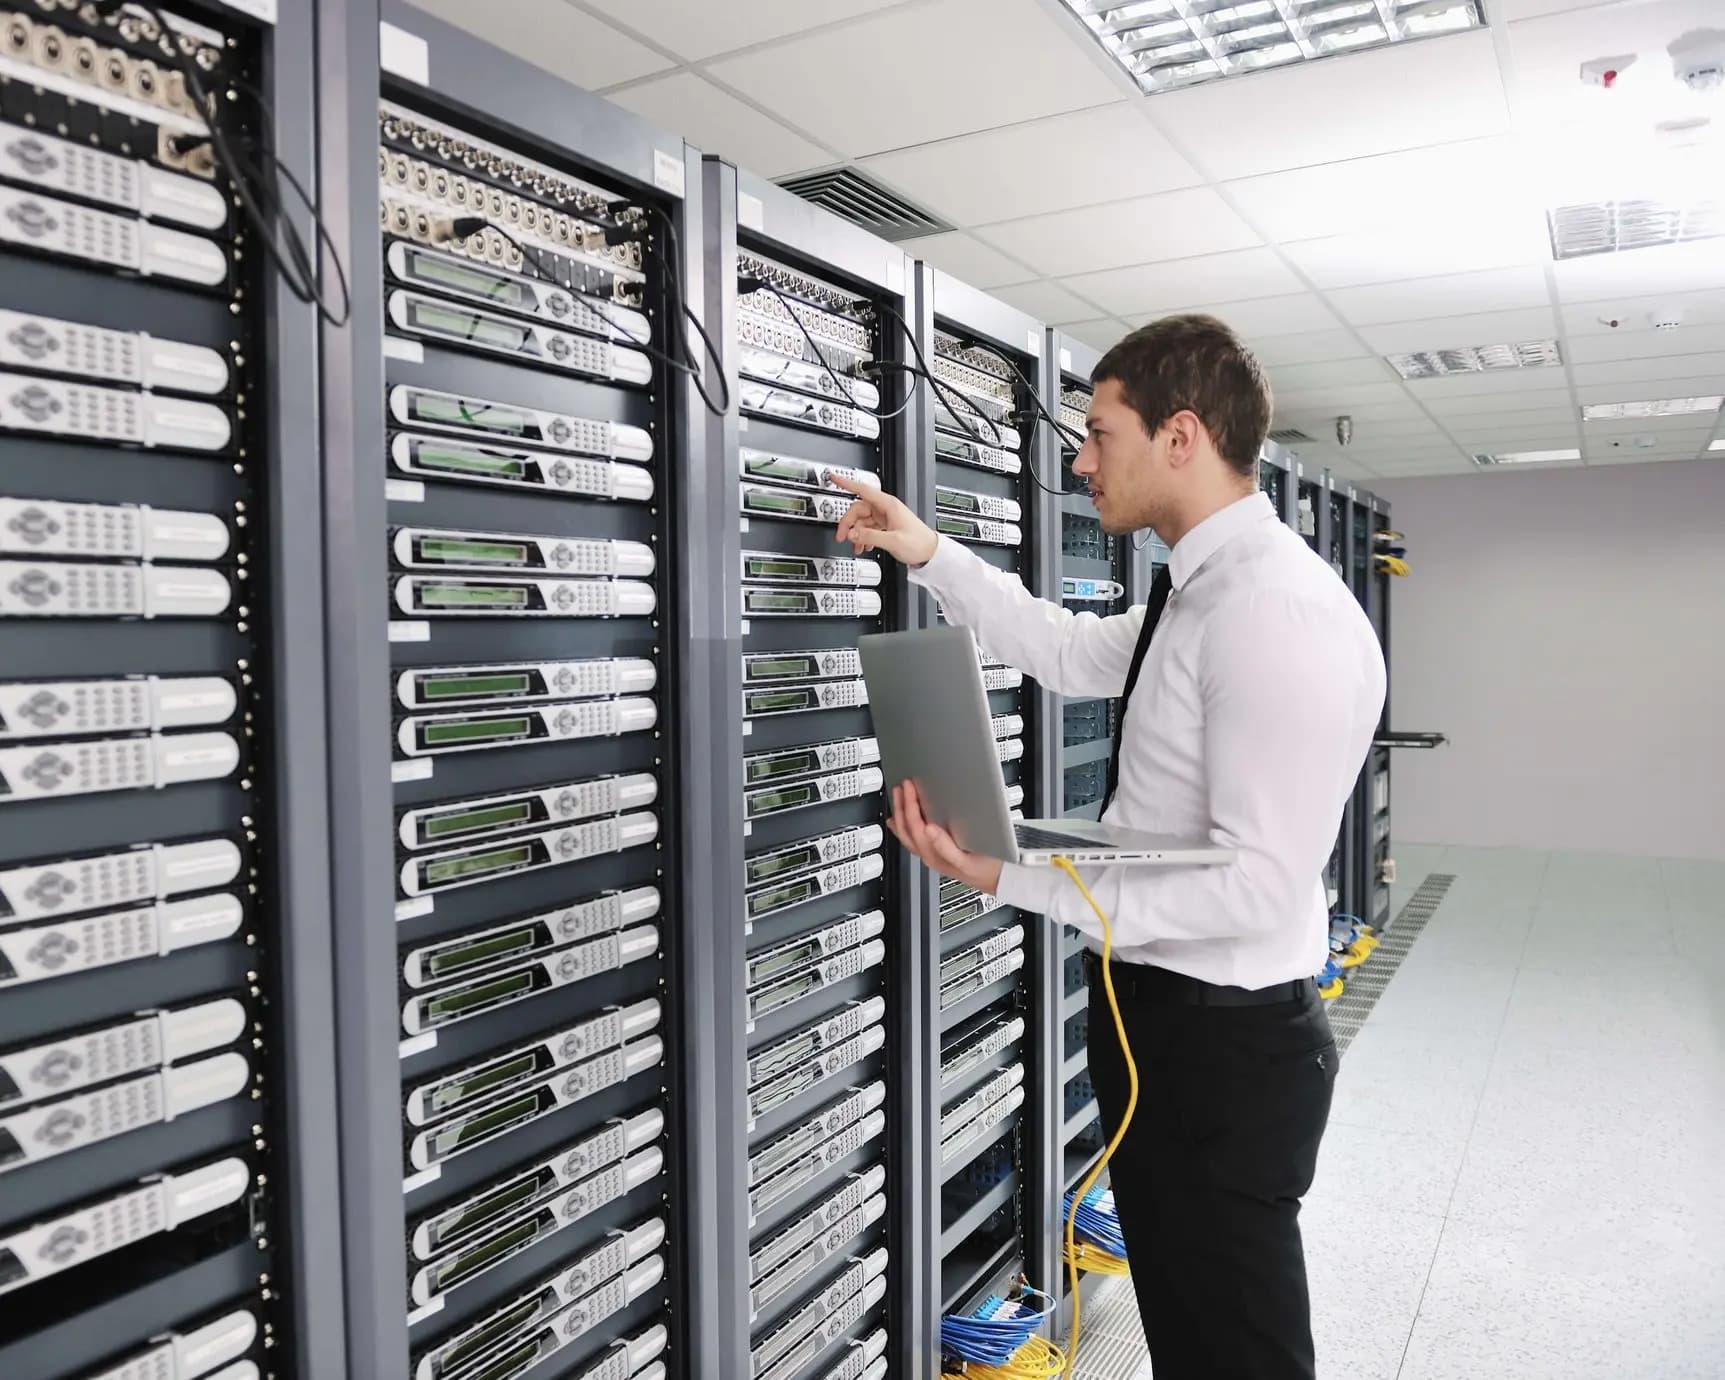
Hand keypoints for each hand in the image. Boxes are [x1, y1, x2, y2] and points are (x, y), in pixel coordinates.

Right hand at [830, 474, 937, 566]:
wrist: (930, 552)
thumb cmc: (918, 543)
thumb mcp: (893, 540)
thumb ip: (869, 536)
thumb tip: (852, 533)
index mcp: (888, 505)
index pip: (862, 489)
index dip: (846, 483)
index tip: (834, 478)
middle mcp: (885, 508)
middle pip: (857, 509)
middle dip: (848, 523)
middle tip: (842, 536)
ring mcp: (884, 517)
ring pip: (861, 520)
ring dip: (856, 533)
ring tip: (856, 546)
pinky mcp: (885, 526)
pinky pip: (868, 528)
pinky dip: (863, 537)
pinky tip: (864, 546)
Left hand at [887, 781, 1002, 894]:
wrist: (996, 879)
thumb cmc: (985, 868)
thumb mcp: (967, 860)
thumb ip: (946, 847)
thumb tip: (929, 828)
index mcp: (934, 855)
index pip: (916, 827)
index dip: (911, 806)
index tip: (910, 789)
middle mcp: (928, 855)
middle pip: (906, 829)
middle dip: (903, 806)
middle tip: (903, 786)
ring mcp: (929, 854)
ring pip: (906, 834)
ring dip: (900, 813)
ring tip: (898, 796)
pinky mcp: (933, 852)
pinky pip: (910, 839)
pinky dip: (901, 826)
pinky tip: (897, 821)